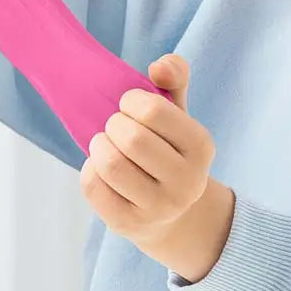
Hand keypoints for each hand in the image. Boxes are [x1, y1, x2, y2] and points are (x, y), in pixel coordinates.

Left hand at [79, 54, 216, 247]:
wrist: (172, 213)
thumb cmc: (169, 149)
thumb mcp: (179, 113)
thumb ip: (174, 77)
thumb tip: (159, 66)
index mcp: (201, 147)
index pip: (154, 111)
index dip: (131, 101)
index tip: (131, 106)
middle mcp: (186, 181)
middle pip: (131, 138)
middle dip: (113, 124)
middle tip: (115, 126)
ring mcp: (158, 207)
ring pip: (109, 164)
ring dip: (98, 145)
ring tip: (104, 144)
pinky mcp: (128, 224)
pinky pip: (93, 186)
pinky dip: (89, 169)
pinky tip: (100, 168)